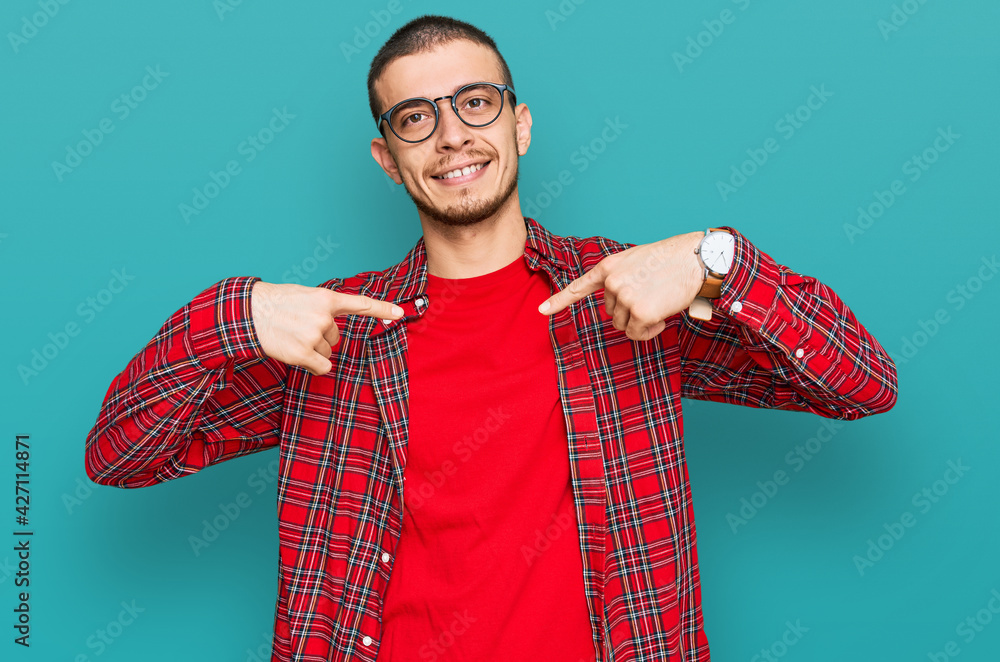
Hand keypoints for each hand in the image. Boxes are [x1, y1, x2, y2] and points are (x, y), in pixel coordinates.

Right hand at [251, 281, 402, 374]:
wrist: (248, 313)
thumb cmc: (276, 304)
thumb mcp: (304, 297)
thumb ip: (324, 308)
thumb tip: (334, 331)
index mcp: (325, 298)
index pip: (360, 304)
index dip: (382, 309)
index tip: (401, 313)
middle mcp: (323, 317)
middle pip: (336, 337)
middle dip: (320, 336)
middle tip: (297, 327)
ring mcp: (314, 335)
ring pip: (327, 352)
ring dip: (312, 349)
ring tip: (292, 336)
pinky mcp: (304, 353)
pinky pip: (322, 367)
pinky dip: (312, 364)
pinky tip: (295, 352)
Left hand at [538, 232, 704, 340]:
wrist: (696, 260)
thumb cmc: (671, 262)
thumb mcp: (637, 263)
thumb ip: (620, 280)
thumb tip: (616, 309)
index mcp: (609, 267)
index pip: (579, 286)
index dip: (559, 300)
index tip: (541, 311)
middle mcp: (612, 282)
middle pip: (611, 313)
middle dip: (630, 312)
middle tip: (652, 296)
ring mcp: (624, 297)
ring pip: (623, 325)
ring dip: (640, 322)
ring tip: (659, 302)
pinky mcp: (639, 312)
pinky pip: (637, 334)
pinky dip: (650, 331)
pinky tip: (662, 316)